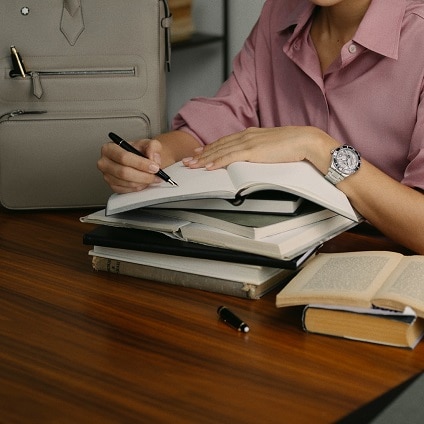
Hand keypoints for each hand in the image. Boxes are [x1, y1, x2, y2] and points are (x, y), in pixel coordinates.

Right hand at [97, 138, 162, 192]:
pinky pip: (127, 190)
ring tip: (153, 177)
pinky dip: (139, 187)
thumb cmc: (141, 151)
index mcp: (109, 148)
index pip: (123, 157)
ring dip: (143, 182)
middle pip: (124, 172)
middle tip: (156, 174)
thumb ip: (153, 146)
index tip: (154, 167)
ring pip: (127, 182)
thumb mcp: (149, 143)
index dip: (141, 164)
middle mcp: (105, 162)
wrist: (141, 159)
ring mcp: (107, 175)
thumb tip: (153, 157)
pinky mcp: (113, 186)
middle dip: (144, 175)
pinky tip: (144, 181)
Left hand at [182, 126, 335, 173]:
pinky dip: (217, 162)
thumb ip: (260, 150)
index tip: (200, 151)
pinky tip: (208, 166)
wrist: (306, 140)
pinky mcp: (252, 151)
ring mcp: (248, 142)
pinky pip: (230, 157)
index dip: (211, 147)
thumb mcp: (272, 145)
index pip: (226, 141)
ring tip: (192, 164)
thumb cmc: (294, 144)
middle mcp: (246, 136)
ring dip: (204, 159)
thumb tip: (254, 157)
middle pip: (219, 145)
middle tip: (188, 160)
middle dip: (202, 154)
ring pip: (220, 151)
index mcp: (251, 134)